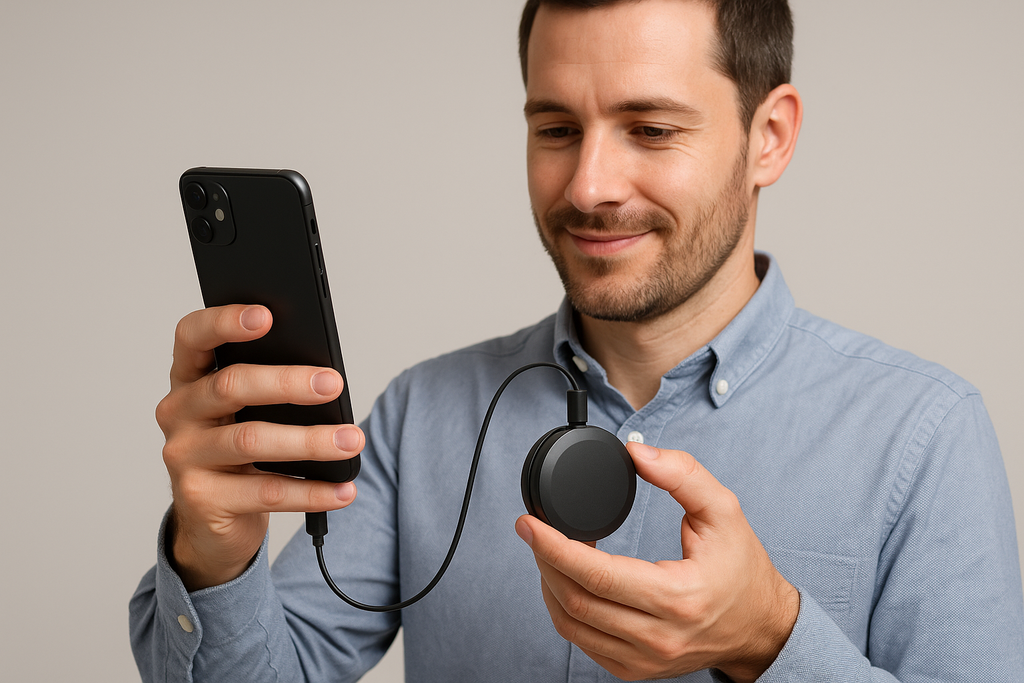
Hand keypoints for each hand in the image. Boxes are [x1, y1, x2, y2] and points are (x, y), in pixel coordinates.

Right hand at [156, 304, 363, 590]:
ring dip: (309, 440)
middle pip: (231, 386)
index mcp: (190, 377)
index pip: (193, 336)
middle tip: (333, 384)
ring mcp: (184, 457)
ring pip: (250, 440)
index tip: (266, 316)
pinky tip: (343, 488)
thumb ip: (272, 385)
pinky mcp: (201, 500)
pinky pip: (265, 492)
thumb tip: (325, 376)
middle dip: (287, 383)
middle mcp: (179, 412)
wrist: (213, 521)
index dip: (224, 322)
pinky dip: (311, 491)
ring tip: (352, 440)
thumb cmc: (241, 450)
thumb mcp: (250, 412)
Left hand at [515, 442, 798, 681]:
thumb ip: (682, 474)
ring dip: (549, 585)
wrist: (761, 628)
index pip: (599, 576)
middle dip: (544, 560)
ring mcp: (643, 660)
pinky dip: (565, 608)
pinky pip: (581, 642)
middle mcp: (658, 637)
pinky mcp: (634, 669)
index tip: (529, 523)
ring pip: (571, 625)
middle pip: (574, 601)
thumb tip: (637, 452)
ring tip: (550, 551)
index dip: (555, 547)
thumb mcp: (723, 511)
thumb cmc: (743, 571)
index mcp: (678, 597)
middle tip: (533, 529)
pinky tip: (568, 580)